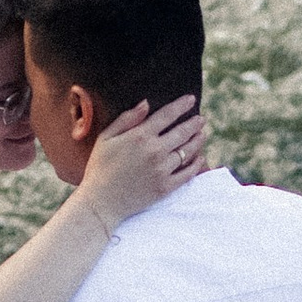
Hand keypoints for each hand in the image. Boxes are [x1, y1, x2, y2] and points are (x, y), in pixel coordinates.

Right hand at [69, 94, 205, 235]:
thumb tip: (146, 103)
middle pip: (182, 132)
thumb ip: (127, 119)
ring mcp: (162, 170)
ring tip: (202, 134)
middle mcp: (155, 151)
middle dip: (194, 123)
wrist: (100, 202)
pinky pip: (188, 173)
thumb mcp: (106, 138)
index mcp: (140, 136)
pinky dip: (197, 164)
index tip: (191, 99)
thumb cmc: (100, 167)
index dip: (181, 105)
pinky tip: (200, 157)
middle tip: (201, 119)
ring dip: (198, 140)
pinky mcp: (166, 187)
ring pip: (188, 151)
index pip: (167, 115)